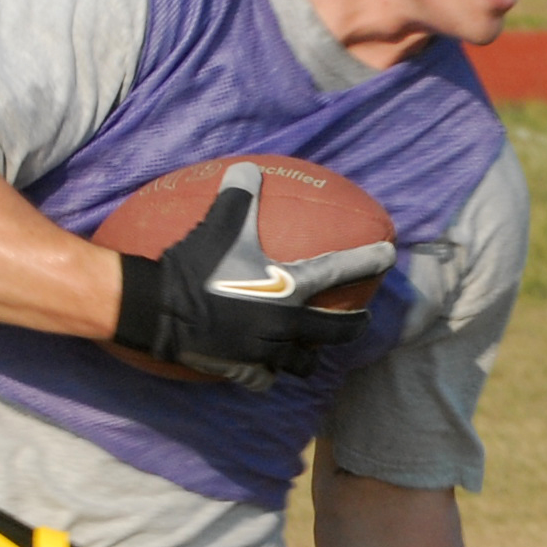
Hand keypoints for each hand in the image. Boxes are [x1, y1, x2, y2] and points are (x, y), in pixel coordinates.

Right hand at [109, 169, 395, 390]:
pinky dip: (268, 372)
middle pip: (337, 332)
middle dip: (355, 327)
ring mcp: (266, 353)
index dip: (369, 261)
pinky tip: (264, 366)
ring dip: (310, 354)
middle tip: (360, 321)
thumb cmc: (194, 265)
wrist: (158, 310)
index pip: (341, 270)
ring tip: (310, 347)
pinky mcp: (243, 371)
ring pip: (304, 362)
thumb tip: (249, 168)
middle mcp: (286, 324)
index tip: (388, 256)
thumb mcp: (219, 224)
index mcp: (289, 286)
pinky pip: (266, 378)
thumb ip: (239, 196)